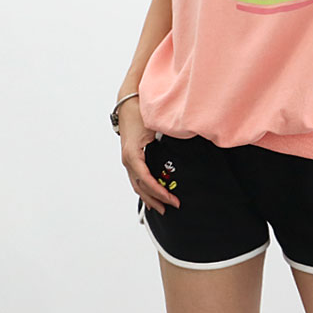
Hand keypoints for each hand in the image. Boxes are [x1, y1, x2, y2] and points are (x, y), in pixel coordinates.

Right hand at [119, 98, 181, 214]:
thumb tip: (186, 138)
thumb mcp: (154, 124)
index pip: (146, 179)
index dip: (158, 191)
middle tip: (172, 206)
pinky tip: (152, 196)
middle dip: (156, 199)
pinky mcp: (131, 158)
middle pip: (141, 187)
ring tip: (162, 208)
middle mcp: (128, 160)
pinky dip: (145, 189)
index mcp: (132, 155)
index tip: (170, 198)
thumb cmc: (139, 112)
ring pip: (137, 185)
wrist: (127, 103)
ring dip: (149, 198)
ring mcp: (127, 160)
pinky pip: (137, 178)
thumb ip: (168, 134)